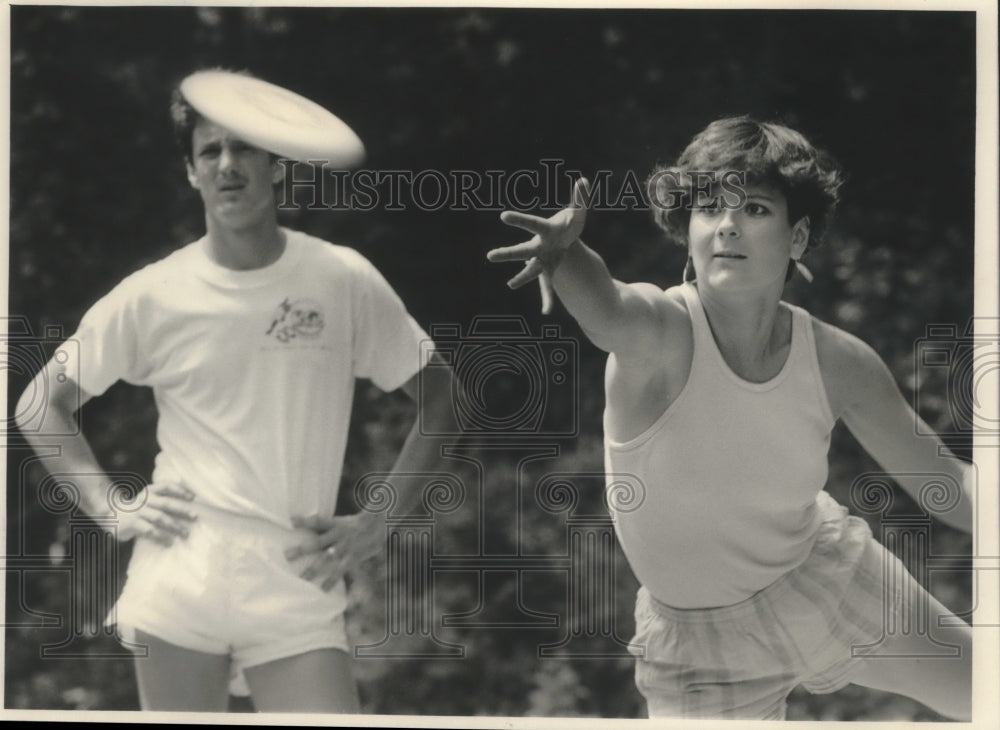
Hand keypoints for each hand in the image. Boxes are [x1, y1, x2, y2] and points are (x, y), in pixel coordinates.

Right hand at [115, 483, 196, 545]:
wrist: (108, 514)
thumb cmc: (135, 508)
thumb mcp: (147, 499)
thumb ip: (162, 498)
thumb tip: (187, 501)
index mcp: (149, 491)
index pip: (166, 486)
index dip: (180, 490)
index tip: (193, 497)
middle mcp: (144, 499)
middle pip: (166, 503)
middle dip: (182, 510)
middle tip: (195, 517)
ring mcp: (138, 511)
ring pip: (159, 518)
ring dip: (174, 526)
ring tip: (185, 534)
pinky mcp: (133, 523)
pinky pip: (149, 530)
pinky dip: (161, 536)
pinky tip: (169, 542)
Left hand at [284, 513, 383, 590]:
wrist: (380, 525)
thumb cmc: (357, 524)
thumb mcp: (343, 521)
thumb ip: (326, 526)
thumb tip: (302, 524)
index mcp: (336, 524)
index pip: (318, 521)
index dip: (306, 521)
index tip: (292, 521)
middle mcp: (339, 535)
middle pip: (317, 542)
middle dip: (302, 549)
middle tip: (287, 555)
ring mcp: (346, 547)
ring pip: (327, 559)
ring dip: (314, 569)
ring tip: (302, 579)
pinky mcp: (353, 558)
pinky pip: (341, 570)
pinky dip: (332, 580)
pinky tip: (324, 589)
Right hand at [488, 177, 589, 313]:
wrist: (566, 239)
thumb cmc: (569, 223)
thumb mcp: (578, 211)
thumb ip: (580, 198)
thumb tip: (583, 181)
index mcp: (545, 230)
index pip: (531, 224)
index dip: (519, 220)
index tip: (503, 216)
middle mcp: (539, 247)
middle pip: (522, 250)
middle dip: (507, 254)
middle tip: (490, 256)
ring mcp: (542, 260)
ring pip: (530, 271)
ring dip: (522, 278)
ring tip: (511, 284)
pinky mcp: (549, 271)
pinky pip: (547, 288)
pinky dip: (548, 299)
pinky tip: (547, 311)